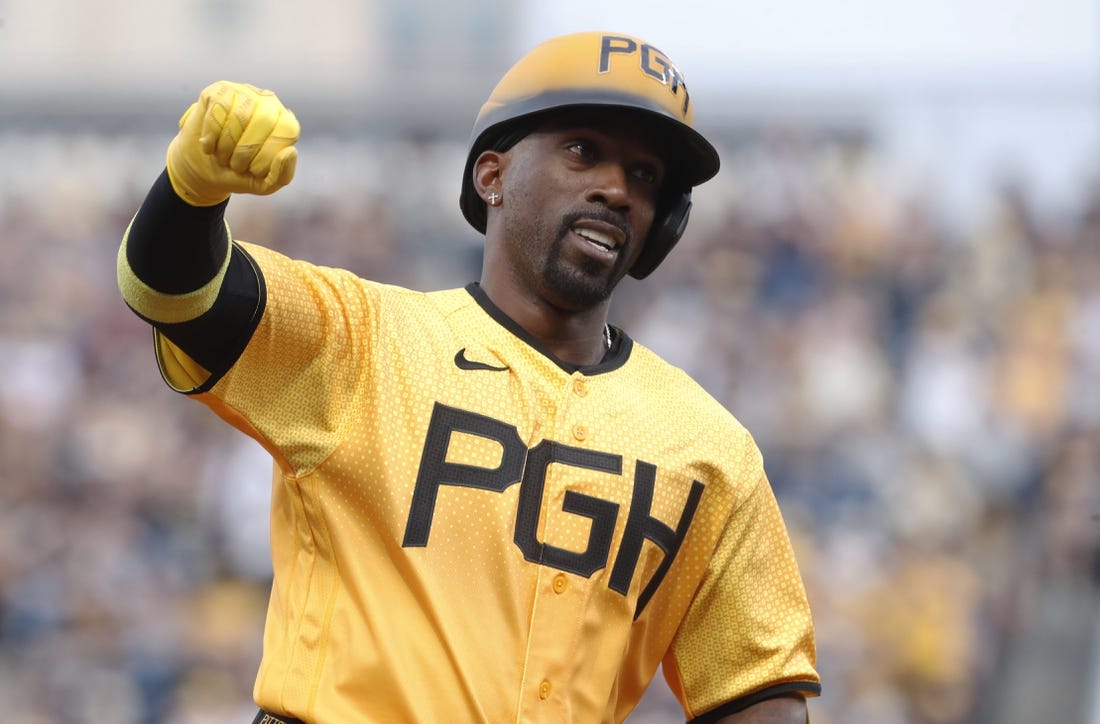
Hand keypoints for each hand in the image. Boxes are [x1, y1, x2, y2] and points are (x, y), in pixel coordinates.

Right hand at [166, 81, 299, 205]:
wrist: (203, 168)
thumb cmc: (238, 172)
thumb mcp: (263, 184)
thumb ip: (283, 175)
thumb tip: (291, 151)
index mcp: (285, 123)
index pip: (288, 131)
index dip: (268, 156)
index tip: (254, 170)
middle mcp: (268, 102)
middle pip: (264, 120)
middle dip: (245, 151)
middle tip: (235, 165)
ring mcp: (244, 92)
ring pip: (239, 115)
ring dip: (226, 146)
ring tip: (223, 156)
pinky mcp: (218, 91)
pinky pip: (217, 110)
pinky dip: (211, 135)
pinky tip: (209, 145)